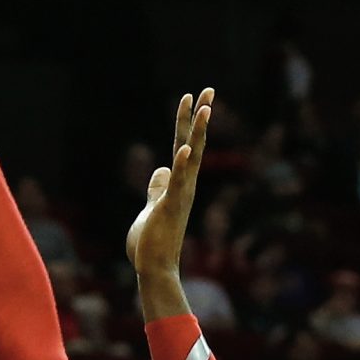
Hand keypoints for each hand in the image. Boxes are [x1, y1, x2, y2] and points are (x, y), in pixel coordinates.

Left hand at [126, 90, 213, 278]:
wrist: (154, 269)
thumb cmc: (151, 243)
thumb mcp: (152, 208)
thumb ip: (158, 189)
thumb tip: (162, 170)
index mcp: (179, 184)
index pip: (184, 145)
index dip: (186, 122)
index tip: (191, 97)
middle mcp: (185, 186)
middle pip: (195, 143)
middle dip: (199, 116)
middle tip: (208, 89)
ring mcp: (181, 196)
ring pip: (192, 158)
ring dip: (198, 133)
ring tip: (205, 108)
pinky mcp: (171, 208)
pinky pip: (178, 183)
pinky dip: (183, 165)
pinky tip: (187, 147)